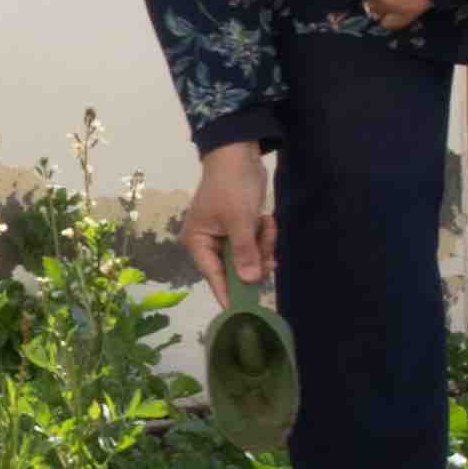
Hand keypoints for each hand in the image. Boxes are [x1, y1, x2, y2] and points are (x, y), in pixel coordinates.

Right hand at [181, 142, 273, 308]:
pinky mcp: (238, 230)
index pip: (213, 276)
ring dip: (263, 244)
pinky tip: (267, 221)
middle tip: (270, 253)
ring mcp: (224, 237)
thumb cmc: (231, 186)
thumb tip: (250, 281)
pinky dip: (264, 237)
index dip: (228, 293)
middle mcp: (207, 243)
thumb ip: (245, 253)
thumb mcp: (240, 221)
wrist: (239, 153)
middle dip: (255, 260)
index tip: (241, 315)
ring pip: (248, 257)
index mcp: (197, 242)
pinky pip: (254, 245)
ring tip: (267, 224)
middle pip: (234, 268)